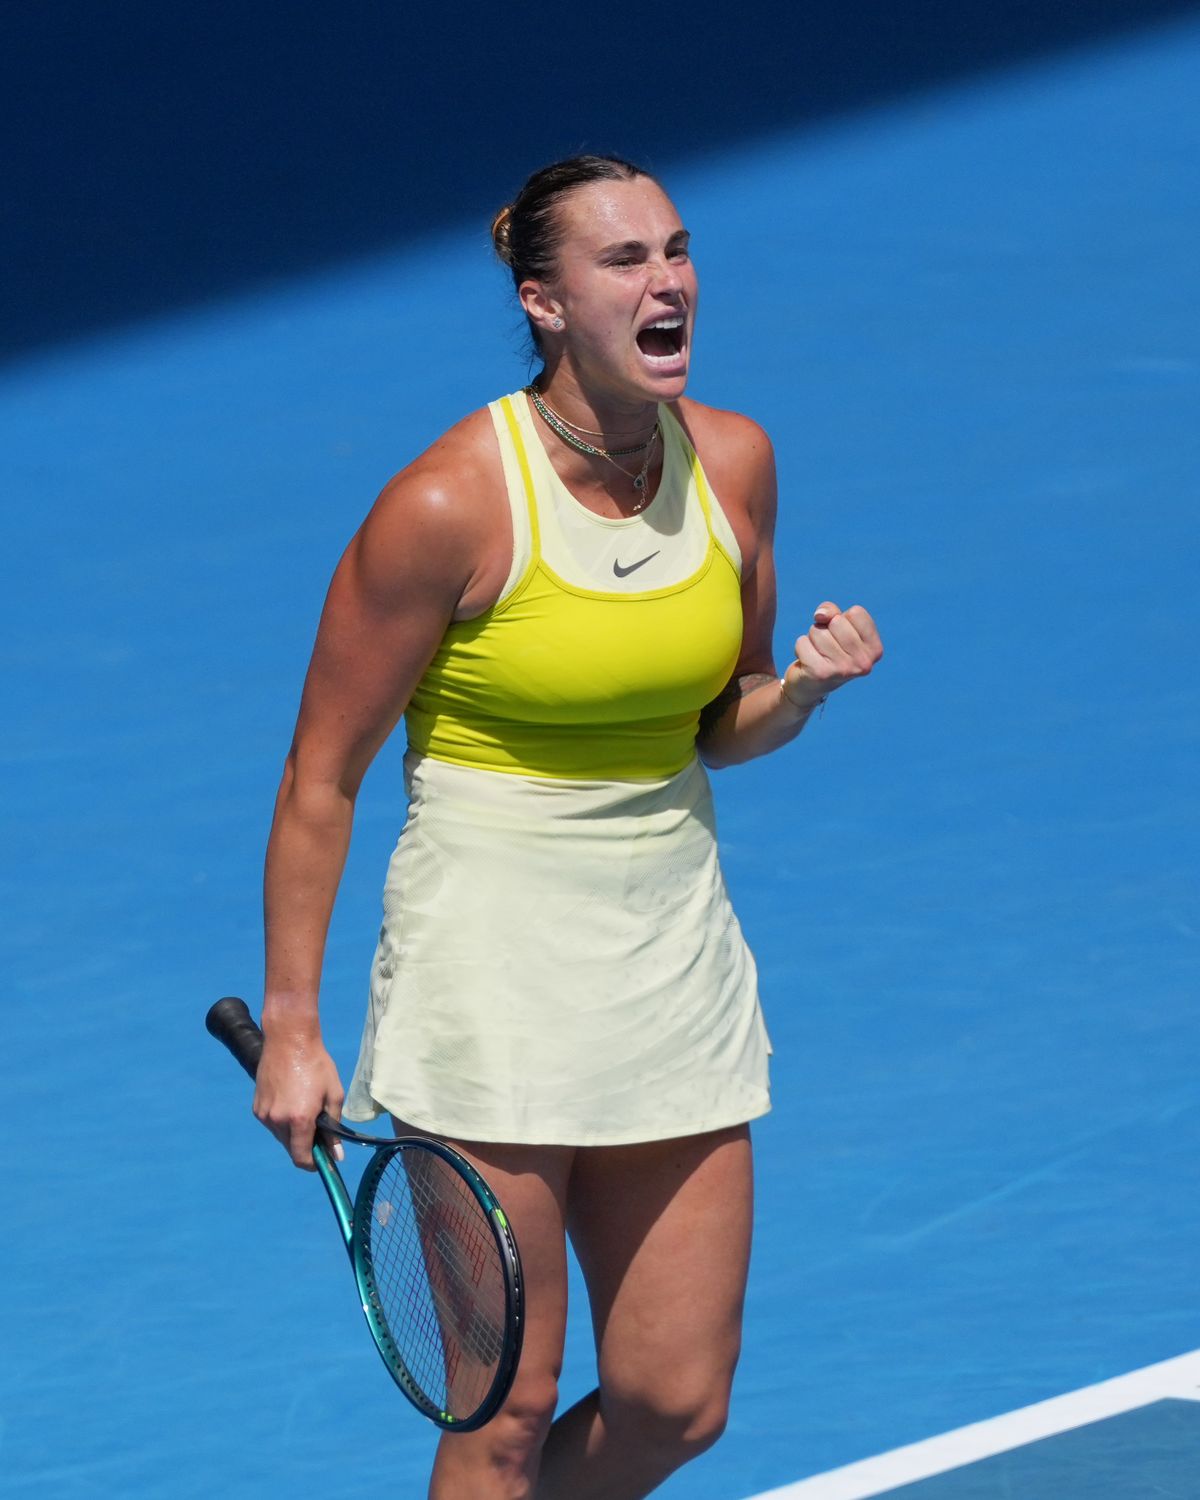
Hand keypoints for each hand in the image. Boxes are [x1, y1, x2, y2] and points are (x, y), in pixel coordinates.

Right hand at [252, 1023, 344, 1170]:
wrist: (289, 1039)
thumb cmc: (317, 1064)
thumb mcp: (334, 1094)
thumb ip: (334, 1128)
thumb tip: (336, 1155)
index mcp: (299, 1119)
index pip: (302, 1158)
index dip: (314, 1164)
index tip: (323, 1159)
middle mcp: (277, 1121)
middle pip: (292, 1148)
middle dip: (306, 1145)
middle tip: (319, 1127)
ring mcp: (264, 1114)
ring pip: (281, 1137)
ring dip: (293, 1133)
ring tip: (304, 1107)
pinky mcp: (257, 1107)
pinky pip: (272, 1124)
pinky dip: (282, 1121)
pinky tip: (291, 1101)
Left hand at [782, 601, 882, 709]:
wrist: (810, 686)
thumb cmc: (827, 650)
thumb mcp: (835, 626)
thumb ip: (832, 611)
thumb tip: (821, 615)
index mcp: (875, 649)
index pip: (857, 613)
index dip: (842, 618)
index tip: (840, 636)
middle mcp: (864, 662)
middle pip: (836, 621)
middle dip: (825, 628)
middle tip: (826, 647)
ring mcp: (844, 669)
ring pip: (818, 631)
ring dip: (812, 638)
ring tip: (817, 654)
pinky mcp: (821, 673)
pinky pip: (803, 642)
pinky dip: (801, 647)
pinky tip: (807, 661)